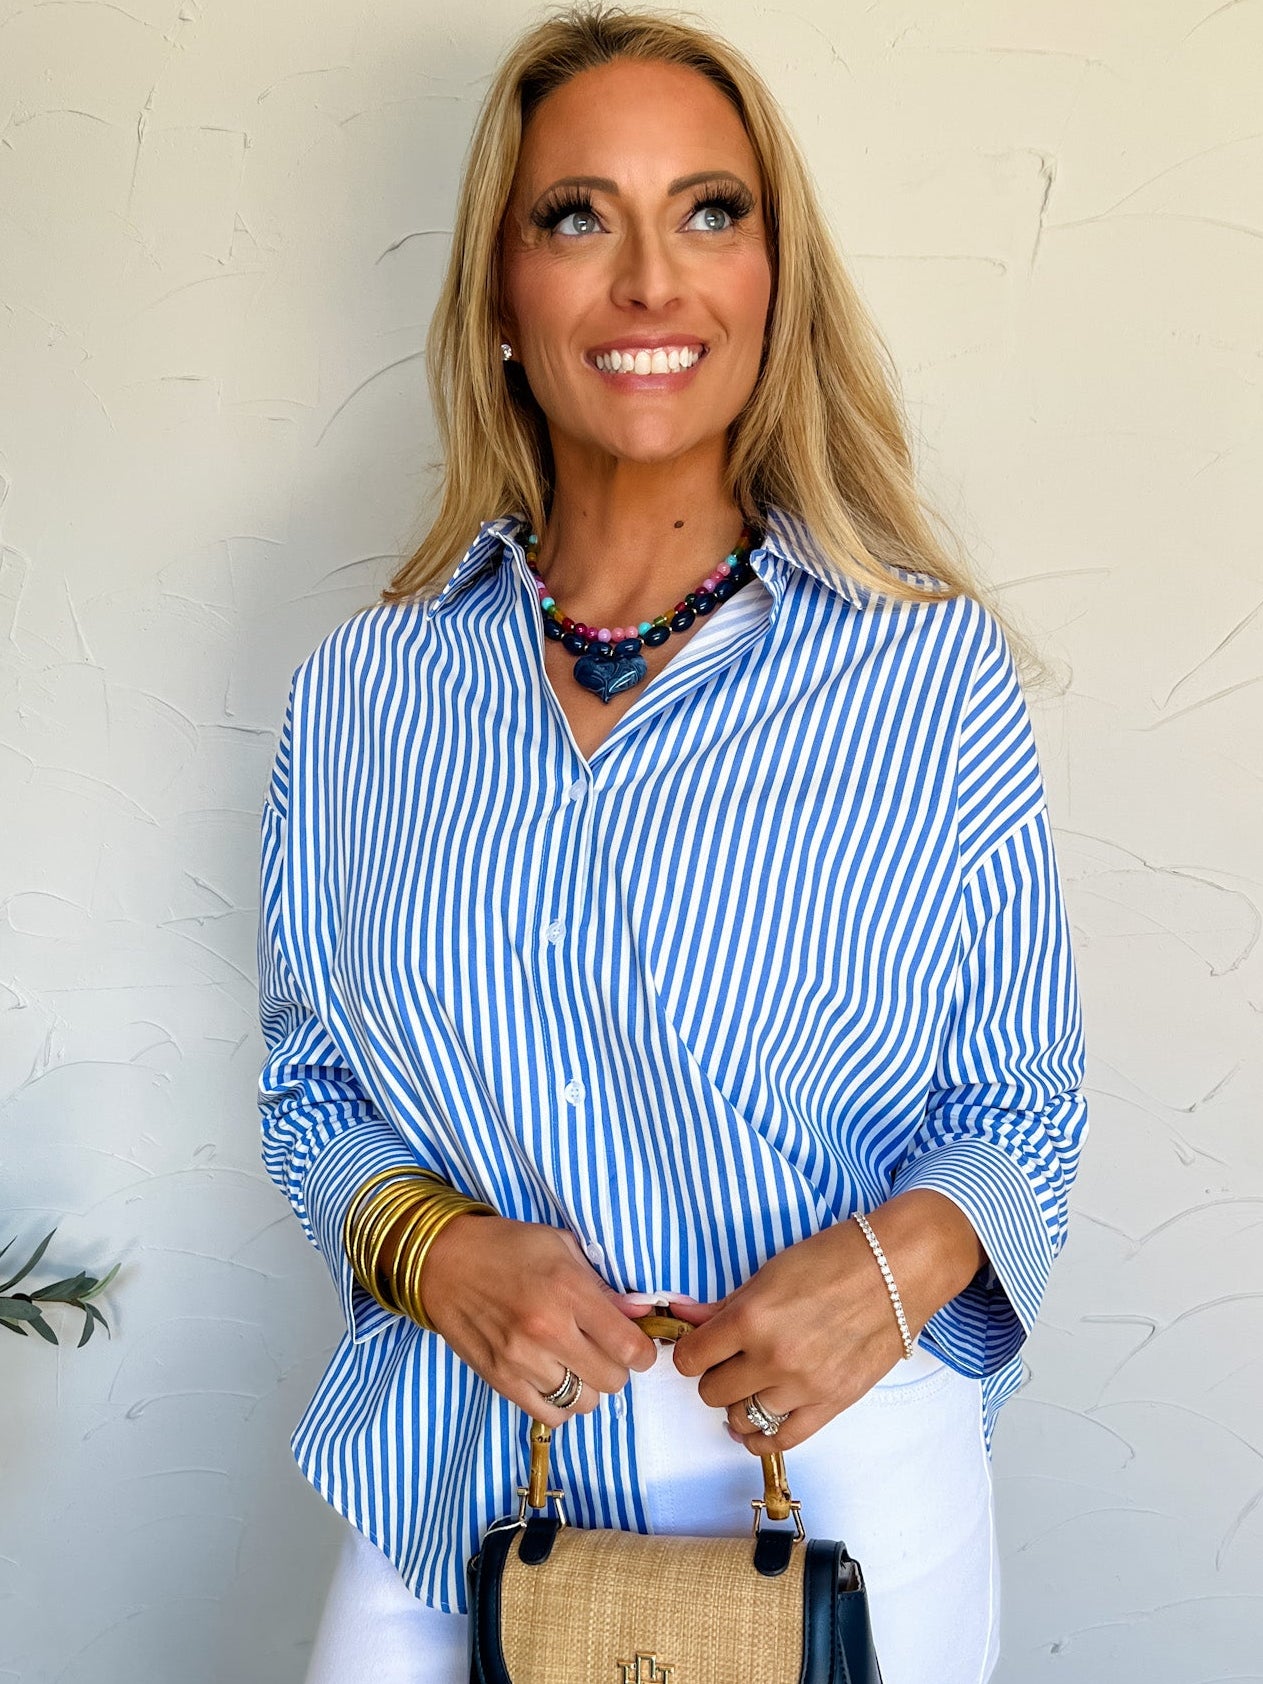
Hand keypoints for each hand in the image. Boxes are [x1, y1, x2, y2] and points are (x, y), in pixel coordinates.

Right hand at [417, 1214, 657, 1424]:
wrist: (442, 1260)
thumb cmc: (507, 1246)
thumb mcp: (562, 1247)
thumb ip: (603, 1285)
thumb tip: (641, 1313)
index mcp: (569, 1290)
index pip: (629, 1347)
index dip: (643, 1352)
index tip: (638, 1346)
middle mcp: (547, 1330)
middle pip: (612, 1381)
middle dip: (616, 1366)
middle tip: (602, 1349)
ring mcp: (521, 1360)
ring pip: (583, 1403)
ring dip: (587, 1386)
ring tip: (574, 1362)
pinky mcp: (499, 1380)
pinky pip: (549, 1416)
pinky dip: (560, 1404)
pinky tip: (554, 1378)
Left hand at [670, 1190, 984, 1453]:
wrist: (897, 1270)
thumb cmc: (833, 1259)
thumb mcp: (769, 1272)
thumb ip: (722, 1304)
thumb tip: (680, 1316)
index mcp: (752, 1318)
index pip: (691, 1359)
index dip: (689, 1352)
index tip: (697, 1347)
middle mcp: (774, 1358)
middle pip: (712, 1393)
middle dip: (713, 1375)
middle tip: (728, 1359)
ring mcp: (804, 1387)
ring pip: (743, 1419)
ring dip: (739, 1403)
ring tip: (748, 1384)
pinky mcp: (832, 1404)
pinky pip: (783, 1440)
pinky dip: (761, 1438)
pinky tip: (755, 1428)